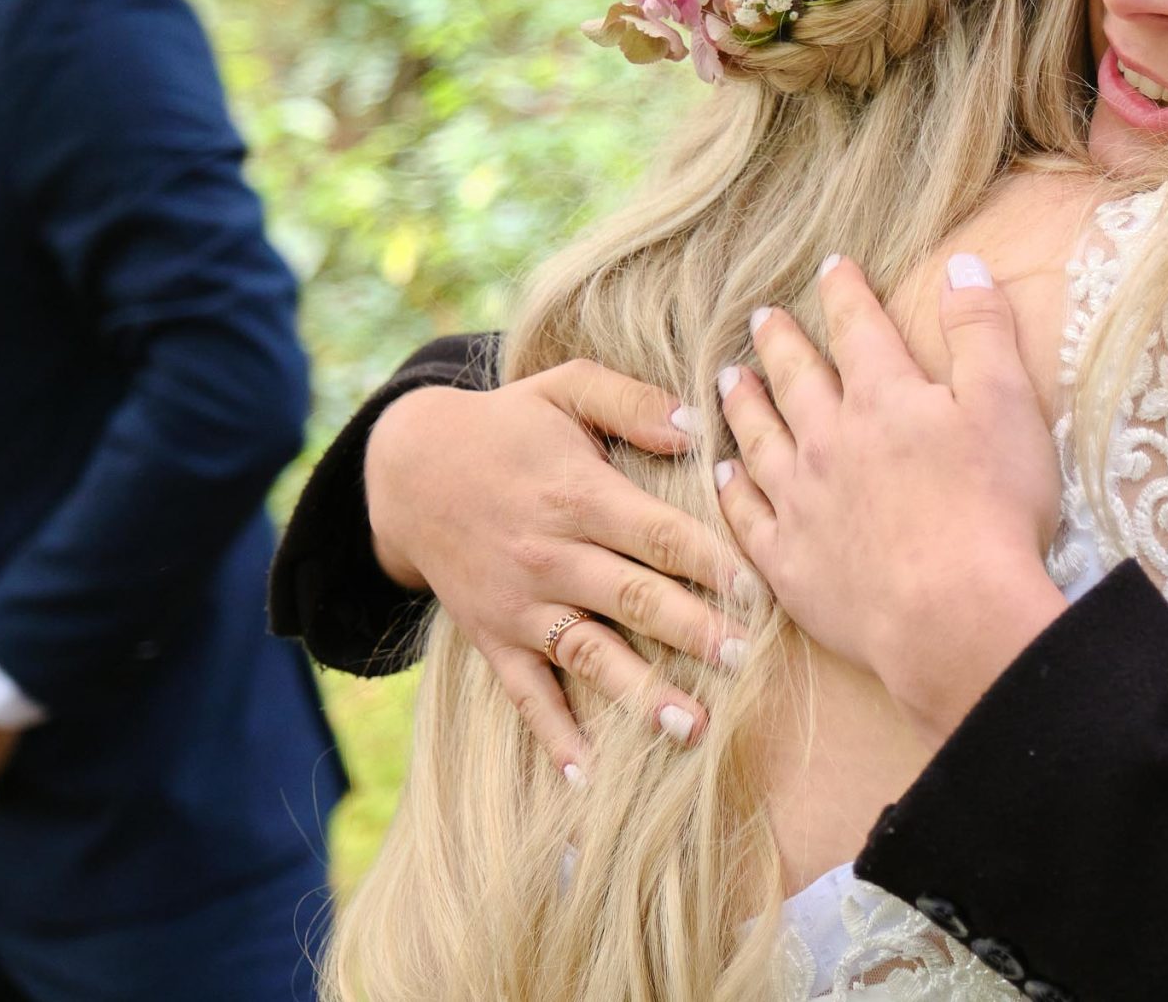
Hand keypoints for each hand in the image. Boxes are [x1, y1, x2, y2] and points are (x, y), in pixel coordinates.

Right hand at [365, 362, 743, 773]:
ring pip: (588, 655)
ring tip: (691, 728)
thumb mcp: (565, 390)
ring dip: (639, 693)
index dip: (708, 560)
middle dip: (692, 630)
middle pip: (633, 598)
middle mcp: (549, 556)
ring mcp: (520, 605)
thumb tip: (697, 425)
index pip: (656, 533)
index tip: (759, 588)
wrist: (409, 470)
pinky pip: (526, 695)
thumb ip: (632, 401)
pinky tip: (586, 778)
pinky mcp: (494, 640)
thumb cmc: (507, 425)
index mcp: (577, 495)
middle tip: (746, 660)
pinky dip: (554, 737)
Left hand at [716, 254, 1067, 741]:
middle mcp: (829, 441)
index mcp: (883, 398)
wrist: (952, 616)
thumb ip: (982, 330)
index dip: (845, 293)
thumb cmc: (993, 508)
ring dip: (743, 406)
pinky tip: (721, 474)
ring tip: (729, 380)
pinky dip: (731, 490)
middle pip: (796, 379)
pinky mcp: (791, 563)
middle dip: (780, 343)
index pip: (858, 328)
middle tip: (761, 318)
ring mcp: (802, 503)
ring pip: (759, 440)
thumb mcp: (1006, 402)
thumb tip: (963, 266)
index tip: (832, 268)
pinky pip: (748, 516)